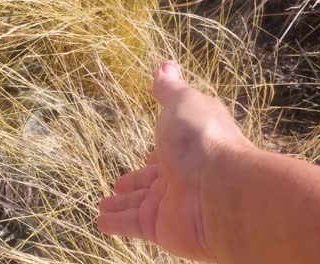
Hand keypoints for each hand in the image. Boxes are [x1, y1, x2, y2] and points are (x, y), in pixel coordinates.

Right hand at [97, 61, 252, 259]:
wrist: (220, 190)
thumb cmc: (200, 138)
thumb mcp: (182, 103)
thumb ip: (170, 89)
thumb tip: (166, 64)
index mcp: (185, 148)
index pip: (165, 153)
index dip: (154, 155)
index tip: (144, 156)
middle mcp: (179, 177)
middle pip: (150, 182)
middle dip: (134, 183)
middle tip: (118, 185)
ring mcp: (170, 204)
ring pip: (138, 205)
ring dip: (120, 205)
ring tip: (101, 204)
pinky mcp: (159, 228)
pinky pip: (131, 224)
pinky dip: (114, 223)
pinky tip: (100, 221)